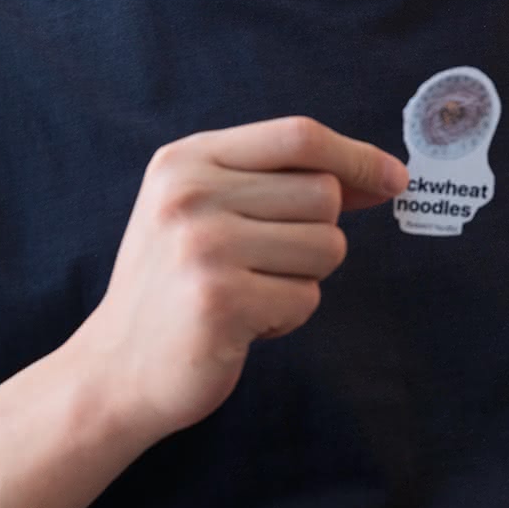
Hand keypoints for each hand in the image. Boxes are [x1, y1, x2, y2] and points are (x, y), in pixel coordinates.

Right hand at [63, 116, 407, 447]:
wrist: (114, 372)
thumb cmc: (180, 283)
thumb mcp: (211, 209)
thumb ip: (286, 182)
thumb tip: (385, 176)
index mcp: (187, 160)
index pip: (299, 135)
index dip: (357, 156)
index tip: (395, 179)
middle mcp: (190, 195)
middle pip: (323, 194)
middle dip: (316, 235)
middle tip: (262, 264)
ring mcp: (203, 248)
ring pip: (327, 247)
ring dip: (301, 279)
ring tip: (247, 291)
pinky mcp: (220, 302)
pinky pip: (307, 298)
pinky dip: (286, 316)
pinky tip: (241, 323)